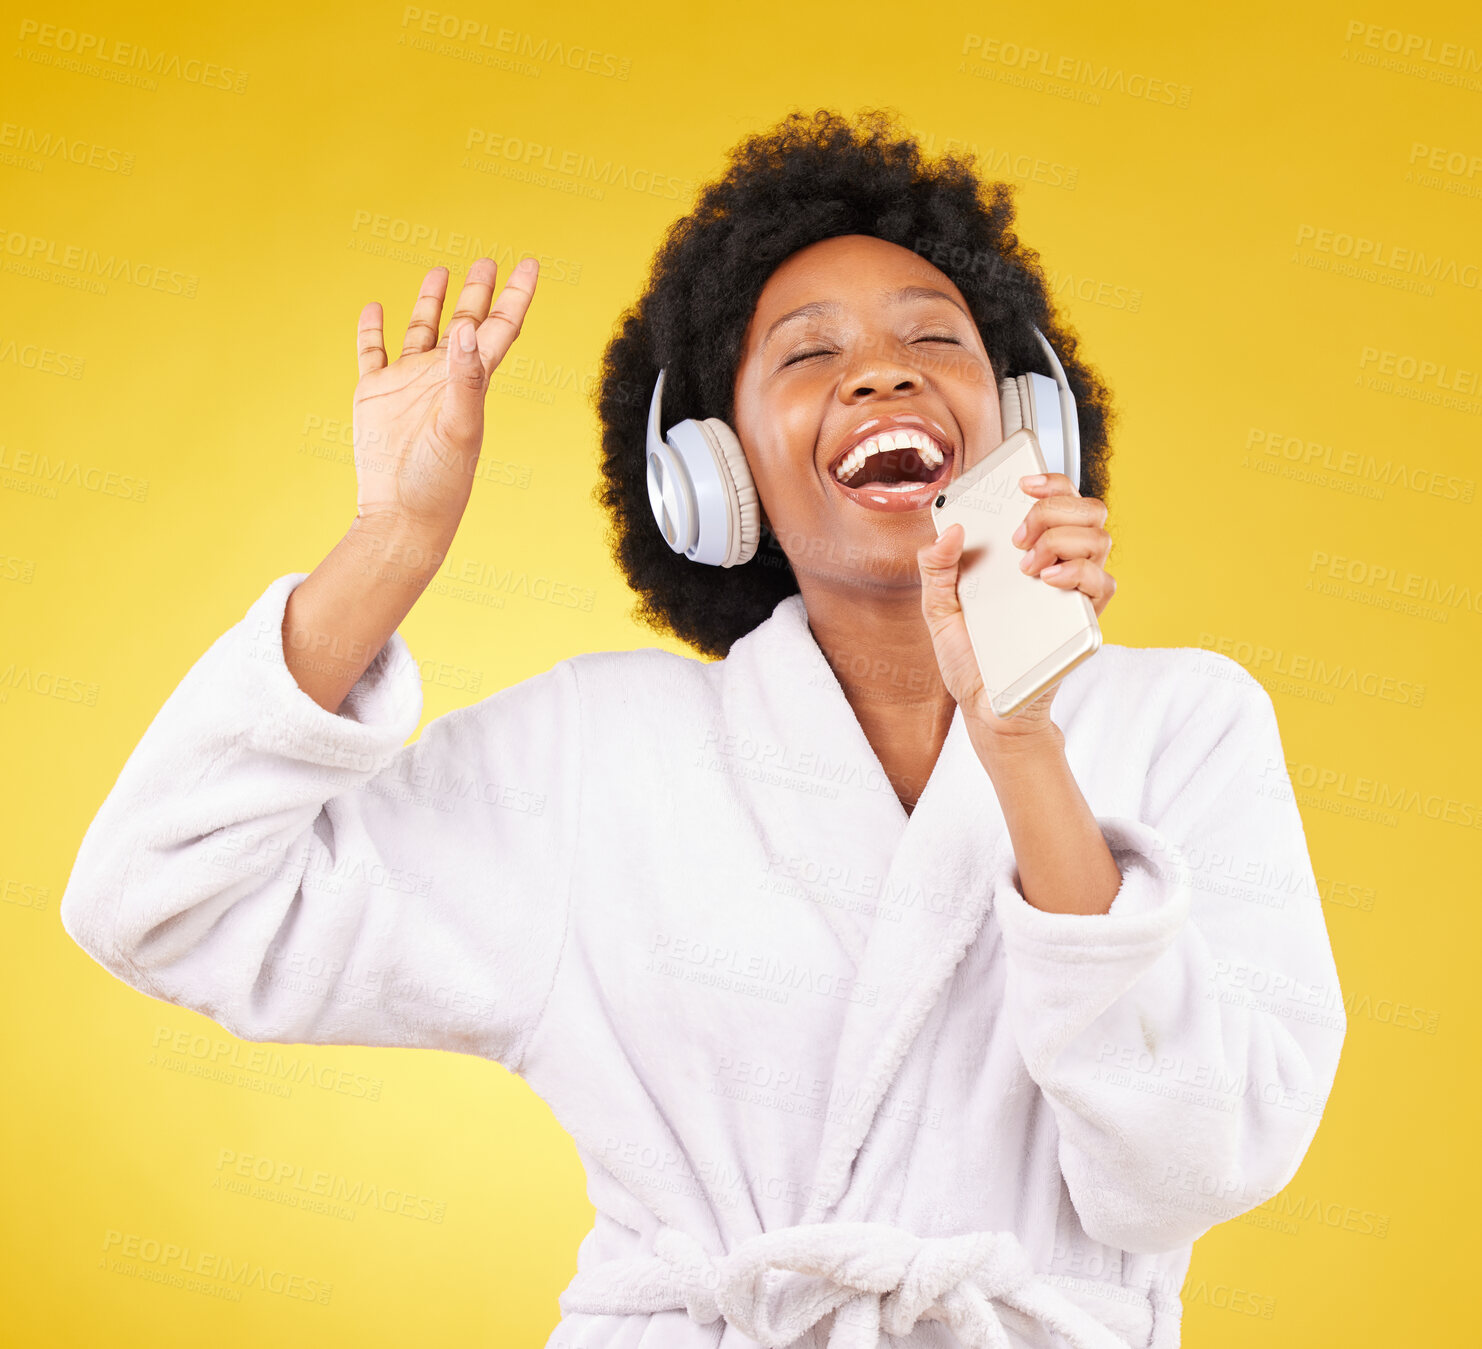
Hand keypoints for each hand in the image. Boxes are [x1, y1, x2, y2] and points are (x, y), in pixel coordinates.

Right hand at [351, 257, 538, 538]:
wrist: (402, 515)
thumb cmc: (440, 482)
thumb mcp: (460, 427)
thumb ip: (464, 378)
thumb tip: (466, 329)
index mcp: (472, 381)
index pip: (500, 328)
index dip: (517, 296)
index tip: (531, 264)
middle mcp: (443, 377)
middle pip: (466, 323)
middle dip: (478, 292)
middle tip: (488, 259)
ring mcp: (408, 384)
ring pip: (422, 331)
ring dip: (430, 302)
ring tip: (440, 271)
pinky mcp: (375, 395)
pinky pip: (373, 353)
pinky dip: (372, 330)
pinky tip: (374, 309)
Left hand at [917, 472, 1115, 741]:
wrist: (986, 707)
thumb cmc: (971, 658)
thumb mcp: (938, 609)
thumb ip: (936, 568)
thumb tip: (952, 530)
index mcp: (1028, 553)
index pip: (1057, 500)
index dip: (1050, 481)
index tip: (1022, 482)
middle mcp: (1059, 565)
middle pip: (1088, 510)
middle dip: (1054, 508)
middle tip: (1018, 536)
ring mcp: (1075, 592)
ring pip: (1100, 538)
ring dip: (1063, 538)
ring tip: (1027, 566)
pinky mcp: (1085, 621)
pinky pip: (1105, 583)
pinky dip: (1077, 572)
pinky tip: (1047, 580)